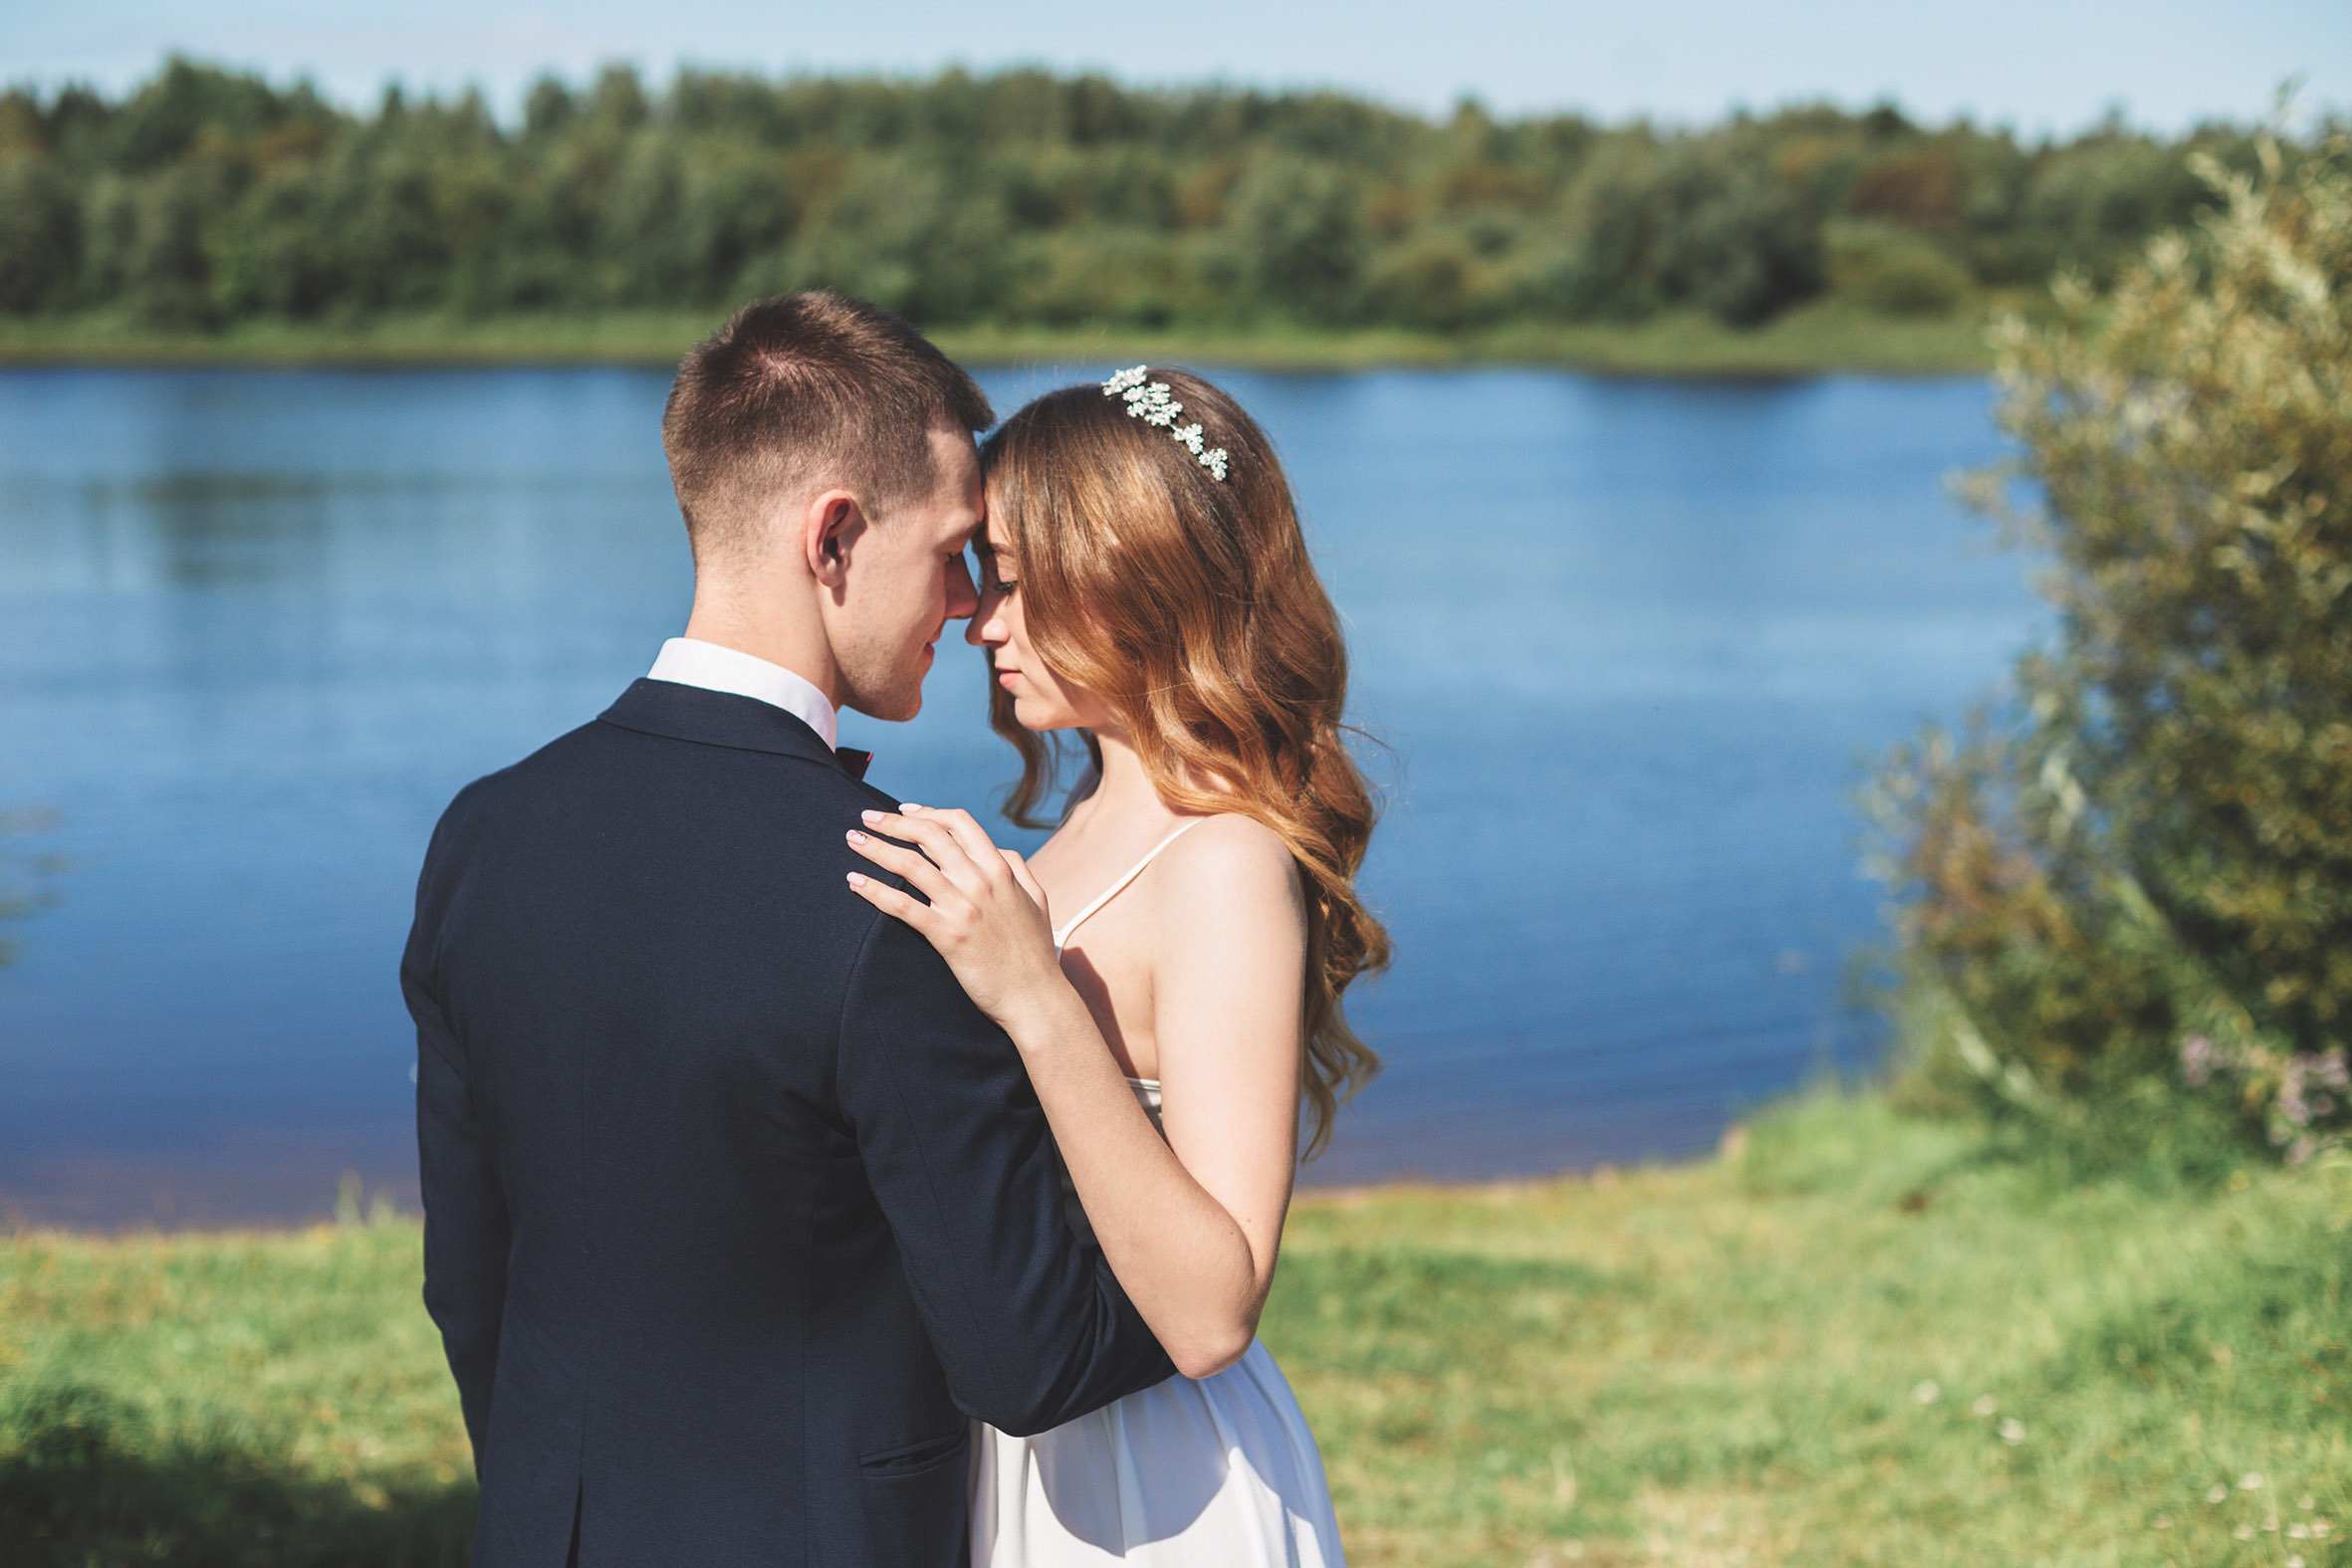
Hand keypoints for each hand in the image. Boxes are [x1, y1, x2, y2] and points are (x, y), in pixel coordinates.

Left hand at [845, 805, 1065, 1028]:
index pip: (959, 823)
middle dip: (893, 822)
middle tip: (867, 817)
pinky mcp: (947, 936)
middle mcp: (980, 882)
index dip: (928, 812)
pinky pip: (903, 907)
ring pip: (911, 865)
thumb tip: (997, 850)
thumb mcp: (1037, 899)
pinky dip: (875, 891)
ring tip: (852, 840)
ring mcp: (963, 908)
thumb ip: (1017, 868)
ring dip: (877, 848)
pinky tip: (855, 882)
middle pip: (929, 835)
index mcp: (1000, 869)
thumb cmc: (1036, 952)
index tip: (904, 811)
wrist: (1035, 997)